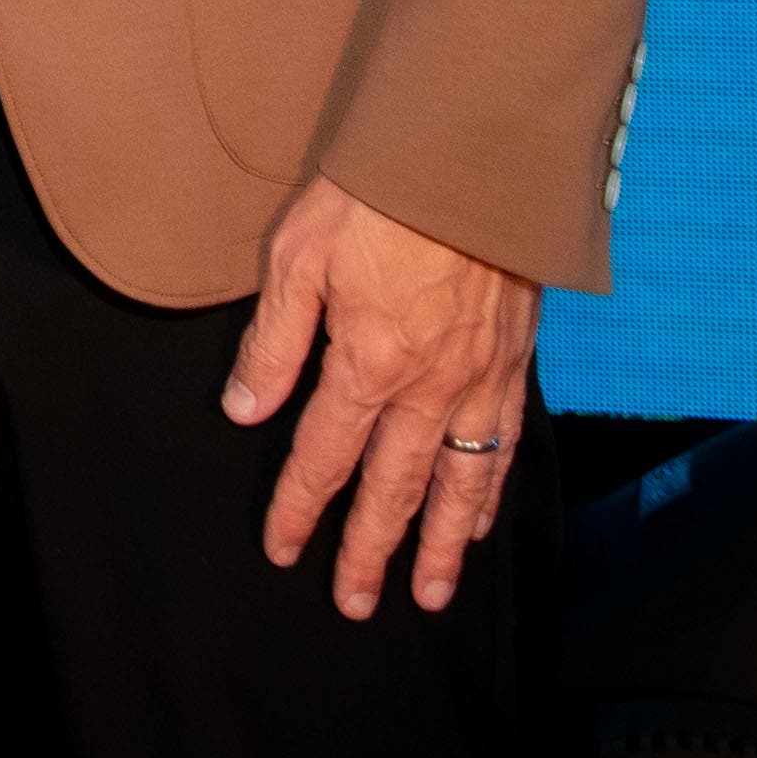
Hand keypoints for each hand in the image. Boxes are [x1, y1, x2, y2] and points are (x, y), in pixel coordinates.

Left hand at [224, 175, 544, 615]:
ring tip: (428, 593)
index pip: (323, 456)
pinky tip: (482, 516)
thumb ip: (272, 341)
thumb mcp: (297, 254)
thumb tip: (243, 409)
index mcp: (368, 363)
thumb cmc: (377, 195)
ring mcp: (479, 379)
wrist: (472, 155)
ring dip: (441, 545)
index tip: (283, 548)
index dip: (300, 507)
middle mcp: (429, 387)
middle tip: (353, 603)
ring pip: (460, 484)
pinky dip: (492, 490)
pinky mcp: (513, 362)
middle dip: (370, 551)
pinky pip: (504, 445)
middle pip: (394, 489)